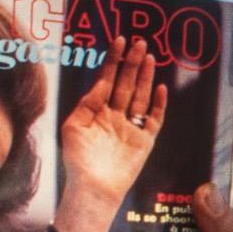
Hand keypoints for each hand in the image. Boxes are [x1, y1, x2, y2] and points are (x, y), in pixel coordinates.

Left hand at [54, 36, 167, 231]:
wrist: (93, 190)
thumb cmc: (78, 161)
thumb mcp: (72, 127)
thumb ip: (86, 104)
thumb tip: (100, 84)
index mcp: (96, 111)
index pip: (107, 79)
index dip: (113, 60)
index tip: (119, 41)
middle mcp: (115, 116)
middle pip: (126, 84)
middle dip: (132, 63)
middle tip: (139, 42)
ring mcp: (131, 128)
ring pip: (140, 96)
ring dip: (145, 77)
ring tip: (149, 57)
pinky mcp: (145, 141)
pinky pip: (154, 120)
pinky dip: (158, 105)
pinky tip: (160, 89)